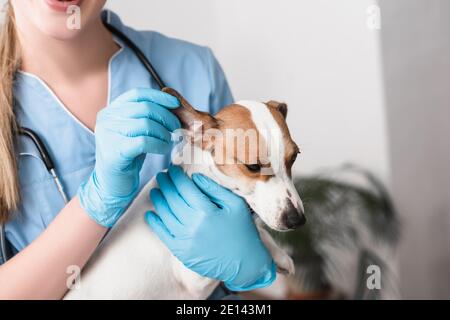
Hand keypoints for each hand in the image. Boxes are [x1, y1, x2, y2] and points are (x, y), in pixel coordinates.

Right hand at [78, 88, 180, 226]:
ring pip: (146, 124)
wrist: (111, 184)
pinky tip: (164, 149)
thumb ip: (146, 117)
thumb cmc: (128, 156)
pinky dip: (159, 144)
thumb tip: (173, 106)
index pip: (137, 94)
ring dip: (164, 133)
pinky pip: (144, 142)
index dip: (159, 97)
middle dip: (166, 117)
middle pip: (144, 108)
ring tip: (170, 141)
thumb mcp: (134, 131)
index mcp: (110, 110)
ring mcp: (108, 135)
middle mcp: (106, 119)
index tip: (176, 104)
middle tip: (177, 128)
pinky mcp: (115, 151)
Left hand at [145, 166, 275, 290]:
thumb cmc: (243, 231)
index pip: (185, 188)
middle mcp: (192, 224)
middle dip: (165, 184)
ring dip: (158, 200)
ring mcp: (185, 239)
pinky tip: (150, 214)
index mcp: (206, 211)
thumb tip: (195, 177)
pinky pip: (163, 235)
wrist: (245, 263)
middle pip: (172, 199)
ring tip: (155, 191)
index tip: (173, 169)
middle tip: (161, 175)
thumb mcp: (236, 205)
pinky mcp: (181, 252)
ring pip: (165, 215)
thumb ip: (215, 189)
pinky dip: (154, 223)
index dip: (177, 176)